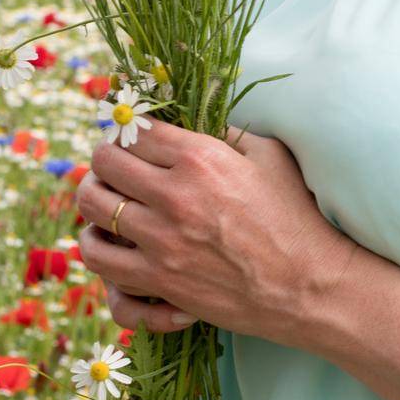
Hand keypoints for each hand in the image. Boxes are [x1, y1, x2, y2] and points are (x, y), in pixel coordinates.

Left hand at [74, 117, 358, 341]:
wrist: (308, 286)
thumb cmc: (295, 215)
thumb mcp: (269, 156)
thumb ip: (226, 131)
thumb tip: (194, 114)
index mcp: (200, 158)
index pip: (134, 129)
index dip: (128, 128)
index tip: (134, 135)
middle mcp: (174, 197)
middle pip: (103, 164)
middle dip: (106, 159)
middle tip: (117, 166)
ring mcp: (161, 244)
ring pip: (91, 209)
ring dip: (93, 199)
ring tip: (107, 200)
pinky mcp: (158, 283)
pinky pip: (99, 262)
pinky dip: (96, 249)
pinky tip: (109, 243)